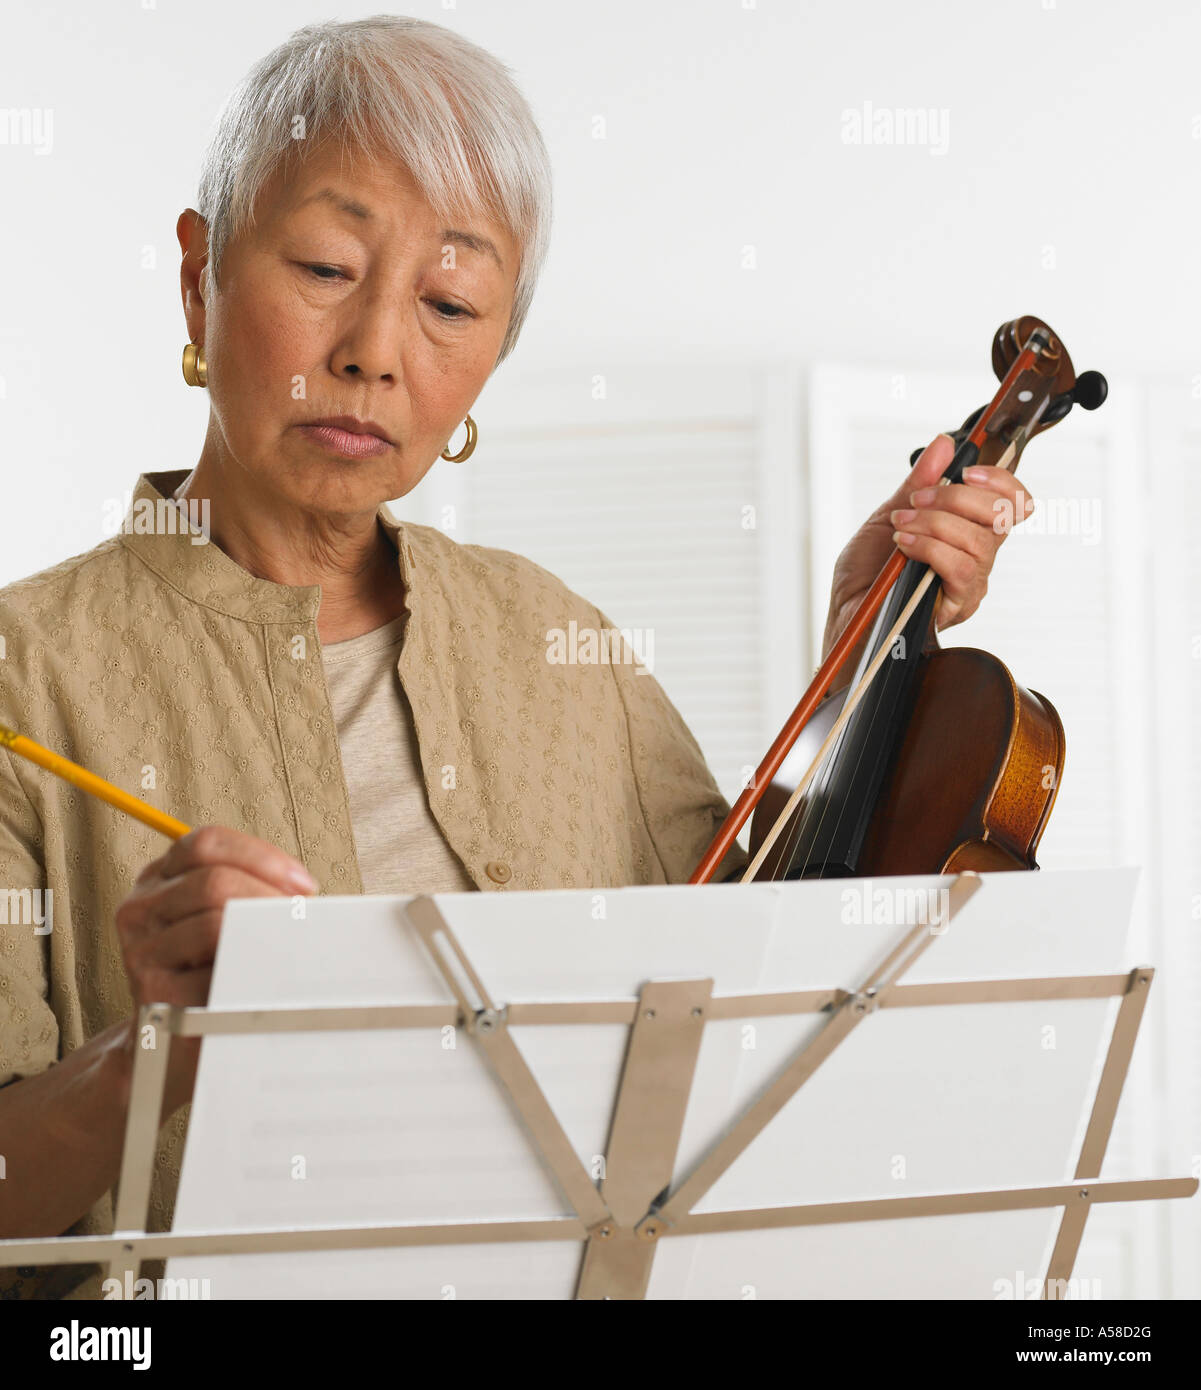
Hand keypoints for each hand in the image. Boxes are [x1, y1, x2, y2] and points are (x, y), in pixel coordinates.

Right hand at [114, 826, 317, 1110]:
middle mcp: (140, 910)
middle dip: (269, 896)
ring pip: (214, 923)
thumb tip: (304, 891)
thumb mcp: (221, 918)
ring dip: (265, 933)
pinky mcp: (154, 994)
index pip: (205, 843)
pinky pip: (215, 973)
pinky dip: (251, 974)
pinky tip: (266, 980)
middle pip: (213, 881)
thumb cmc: (210, 970)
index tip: (302, 883)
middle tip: (301, 917)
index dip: (260, 856)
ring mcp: (141, 952)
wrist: (172, 1041)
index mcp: (158, 879)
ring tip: (290, 947)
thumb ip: (247, 890)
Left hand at [823, 434, 1035, 656]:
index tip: (966, 470)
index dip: (1001, 480)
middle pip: (1001, 517)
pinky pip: (961, 568)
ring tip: (900, 527)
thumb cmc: (866, 573)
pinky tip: (904, 546)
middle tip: (914, 501)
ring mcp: (971, 585)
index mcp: (968, 533)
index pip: (1012, 503)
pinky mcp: (957, 606)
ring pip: (979, 542)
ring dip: (936, 524)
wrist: (846, 614)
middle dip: (955, 498)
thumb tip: (944, 443)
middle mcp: (978, 559)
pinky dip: (931, 548)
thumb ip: (919, 483)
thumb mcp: (890, 514)